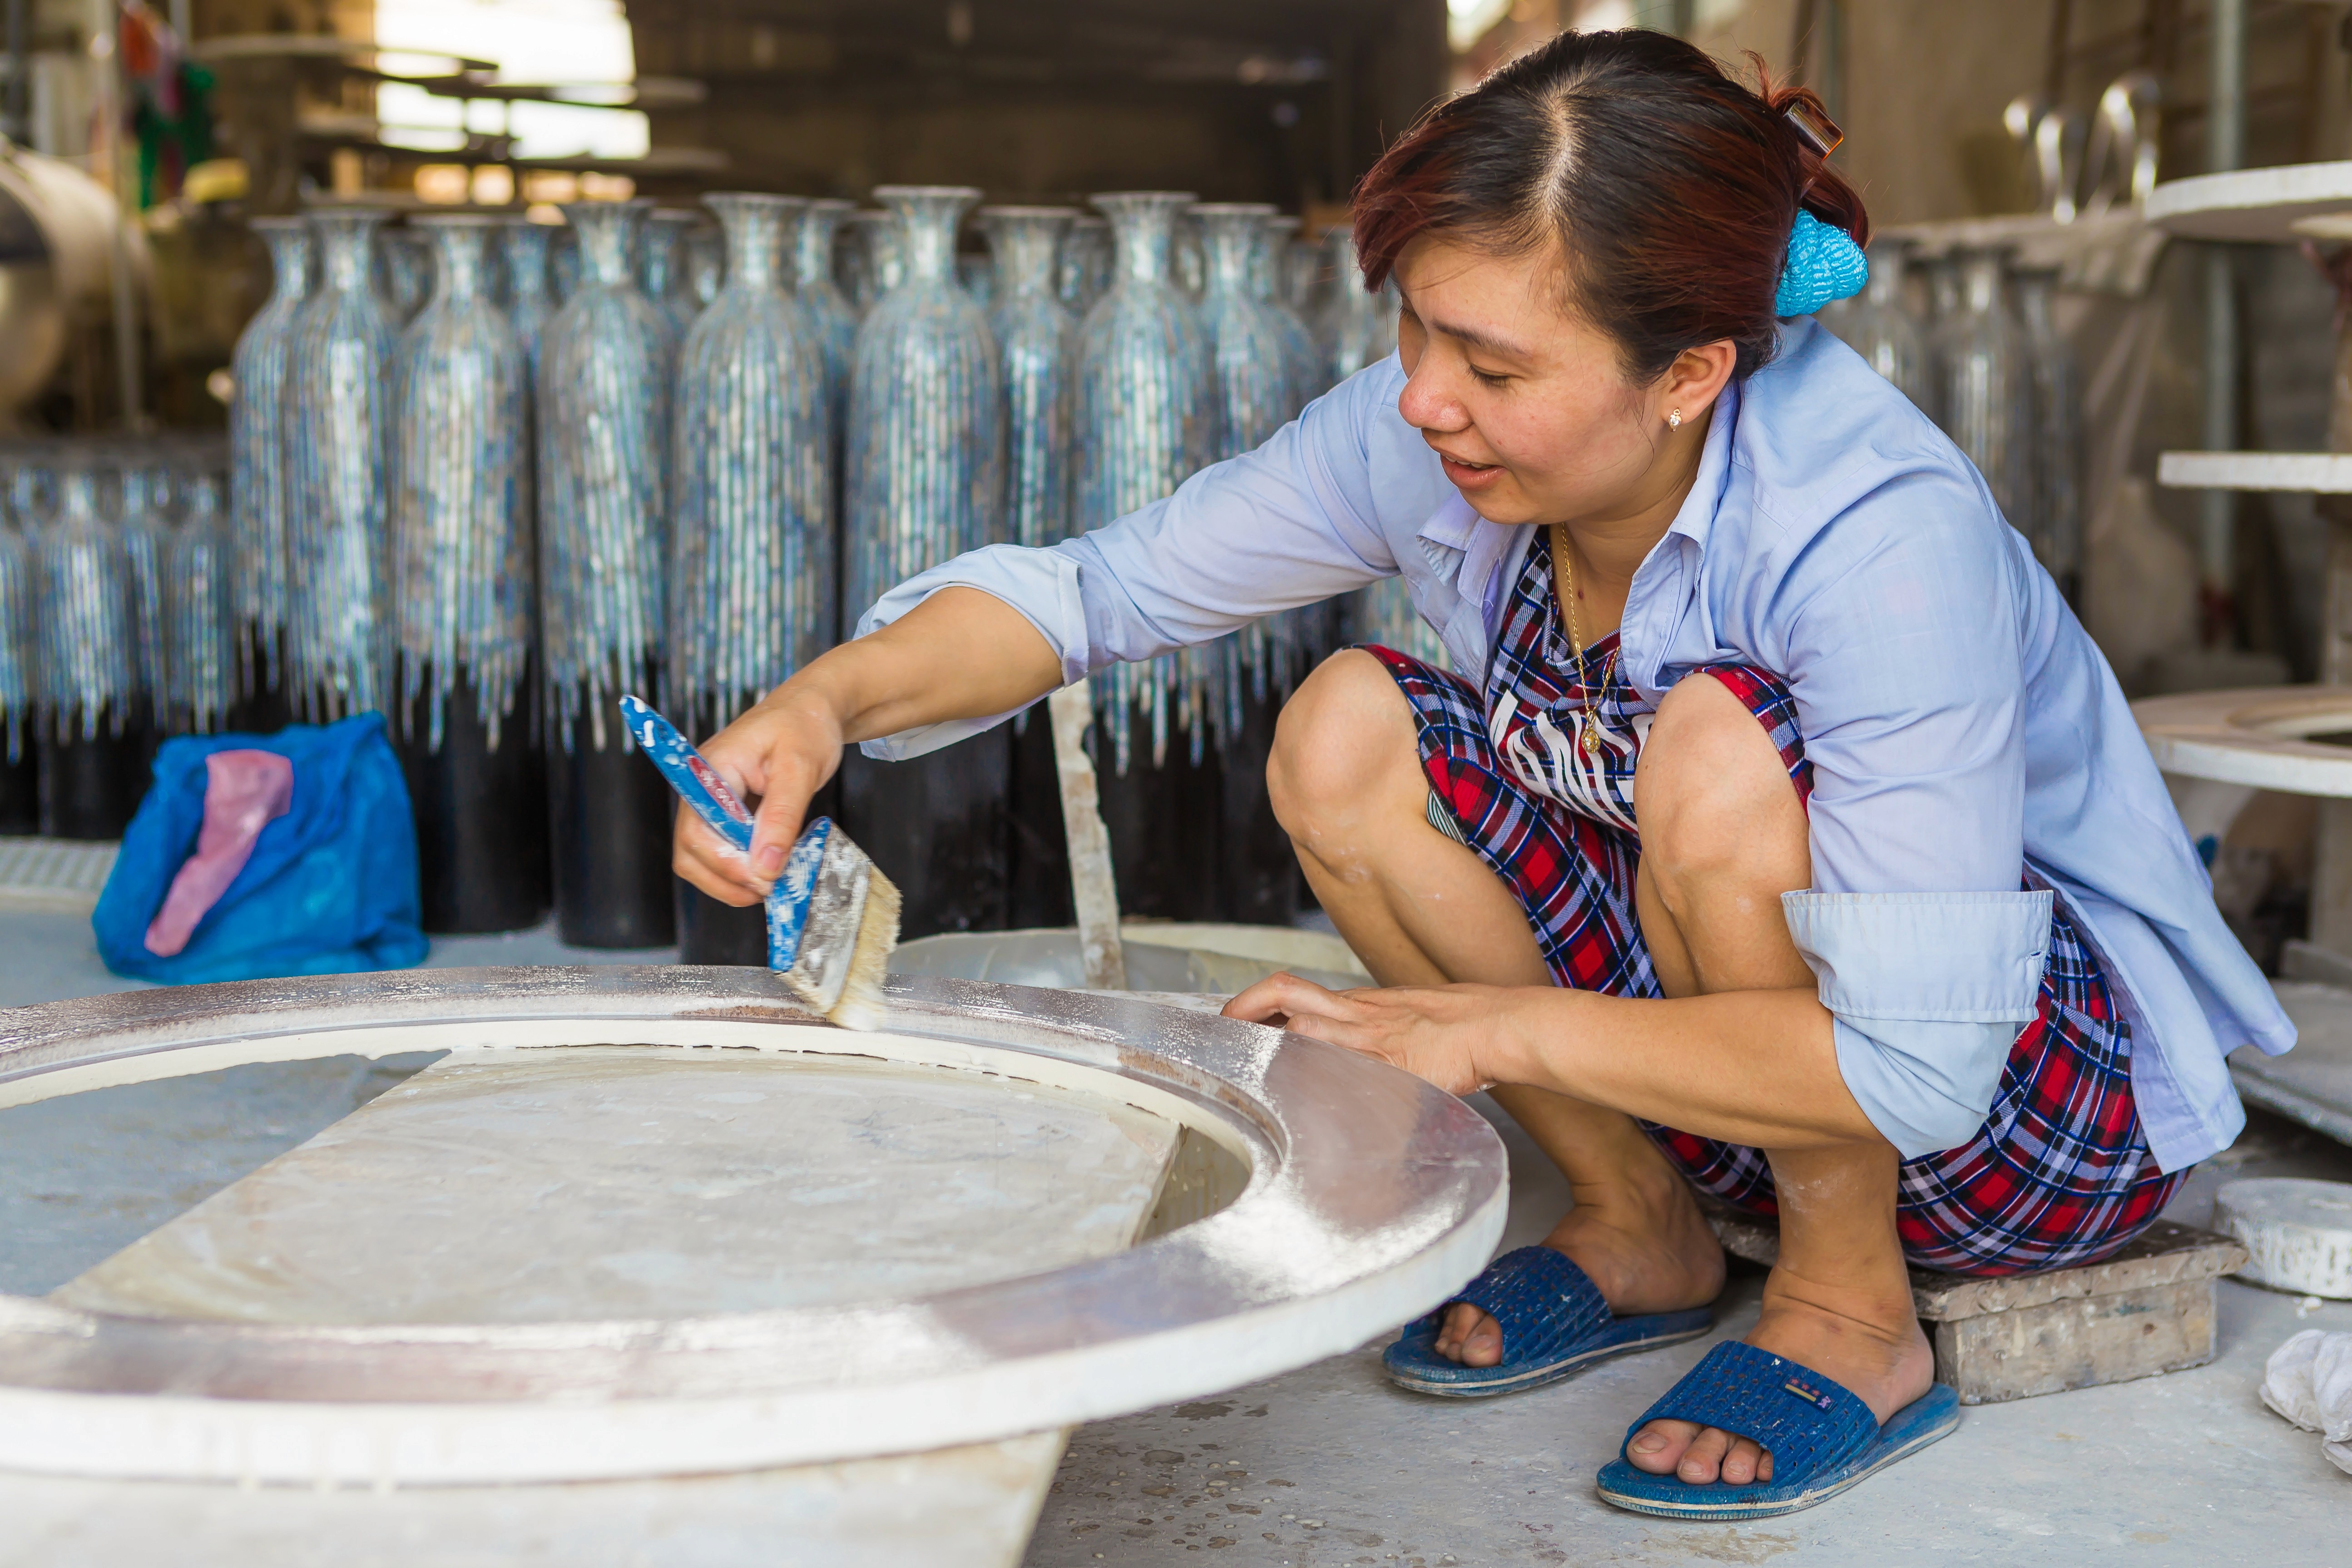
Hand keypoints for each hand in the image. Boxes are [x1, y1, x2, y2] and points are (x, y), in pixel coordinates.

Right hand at [672, 686, 845, 905]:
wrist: (811, 710)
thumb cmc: (804, 726)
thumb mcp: (800, 768)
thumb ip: (782, 817)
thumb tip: (766, 866)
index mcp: (710, 769)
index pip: (697, 828)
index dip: (724, 862)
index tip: (762, 878)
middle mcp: (701, 788)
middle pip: (690, 850)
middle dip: (727, 878)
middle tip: (770, 888)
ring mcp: (710, 803)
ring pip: (700, 858)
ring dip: (731, 881)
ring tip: (771, 884)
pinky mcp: (725, 814)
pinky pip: (720, 851)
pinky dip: (741, 869)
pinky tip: (769, 869)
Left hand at [1223, 973, 1502, 1097]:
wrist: (1496, 1024)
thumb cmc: (1462, 1024)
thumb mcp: (1410, 1020)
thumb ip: (1379, 1038)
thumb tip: (1363, 1064)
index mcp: (1360, 1003)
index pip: (1295, 992)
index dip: (1258, 1001)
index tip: (1235, 1018)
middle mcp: (1357, 1012)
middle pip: (1286, 993)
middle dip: (1245, 1007)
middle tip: (1222, 1028)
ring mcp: (1371, 1033)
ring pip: (1304, 1025)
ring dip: (1269, 1040)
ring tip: (1243, 1058)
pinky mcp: (1389, 1059)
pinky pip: (1341, 1064)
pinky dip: (1316, 1075)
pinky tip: (1298, 1095)